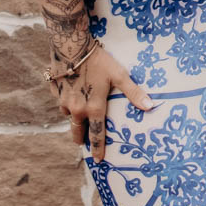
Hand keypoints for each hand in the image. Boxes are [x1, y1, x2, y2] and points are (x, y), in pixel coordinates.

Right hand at [54, 42, 154, 162]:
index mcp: (94, 108)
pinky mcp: (55, 91)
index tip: (98, 159)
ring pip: (69, 116)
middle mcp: (77, 109)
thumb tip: (150, 106)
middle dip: (81, 138)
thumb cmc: (98, 60)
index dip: (98, 148)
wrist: (71, 46)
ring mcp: (64, 101)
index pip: (97, 134)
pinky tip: (71, 96)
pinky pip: (62, 102)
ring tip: (79, 119)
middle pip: (78, 131)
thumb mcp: (119, 75)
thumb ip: (133, 92)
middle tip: (83, 144)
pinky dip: (67, 102)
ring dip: (74, 119)